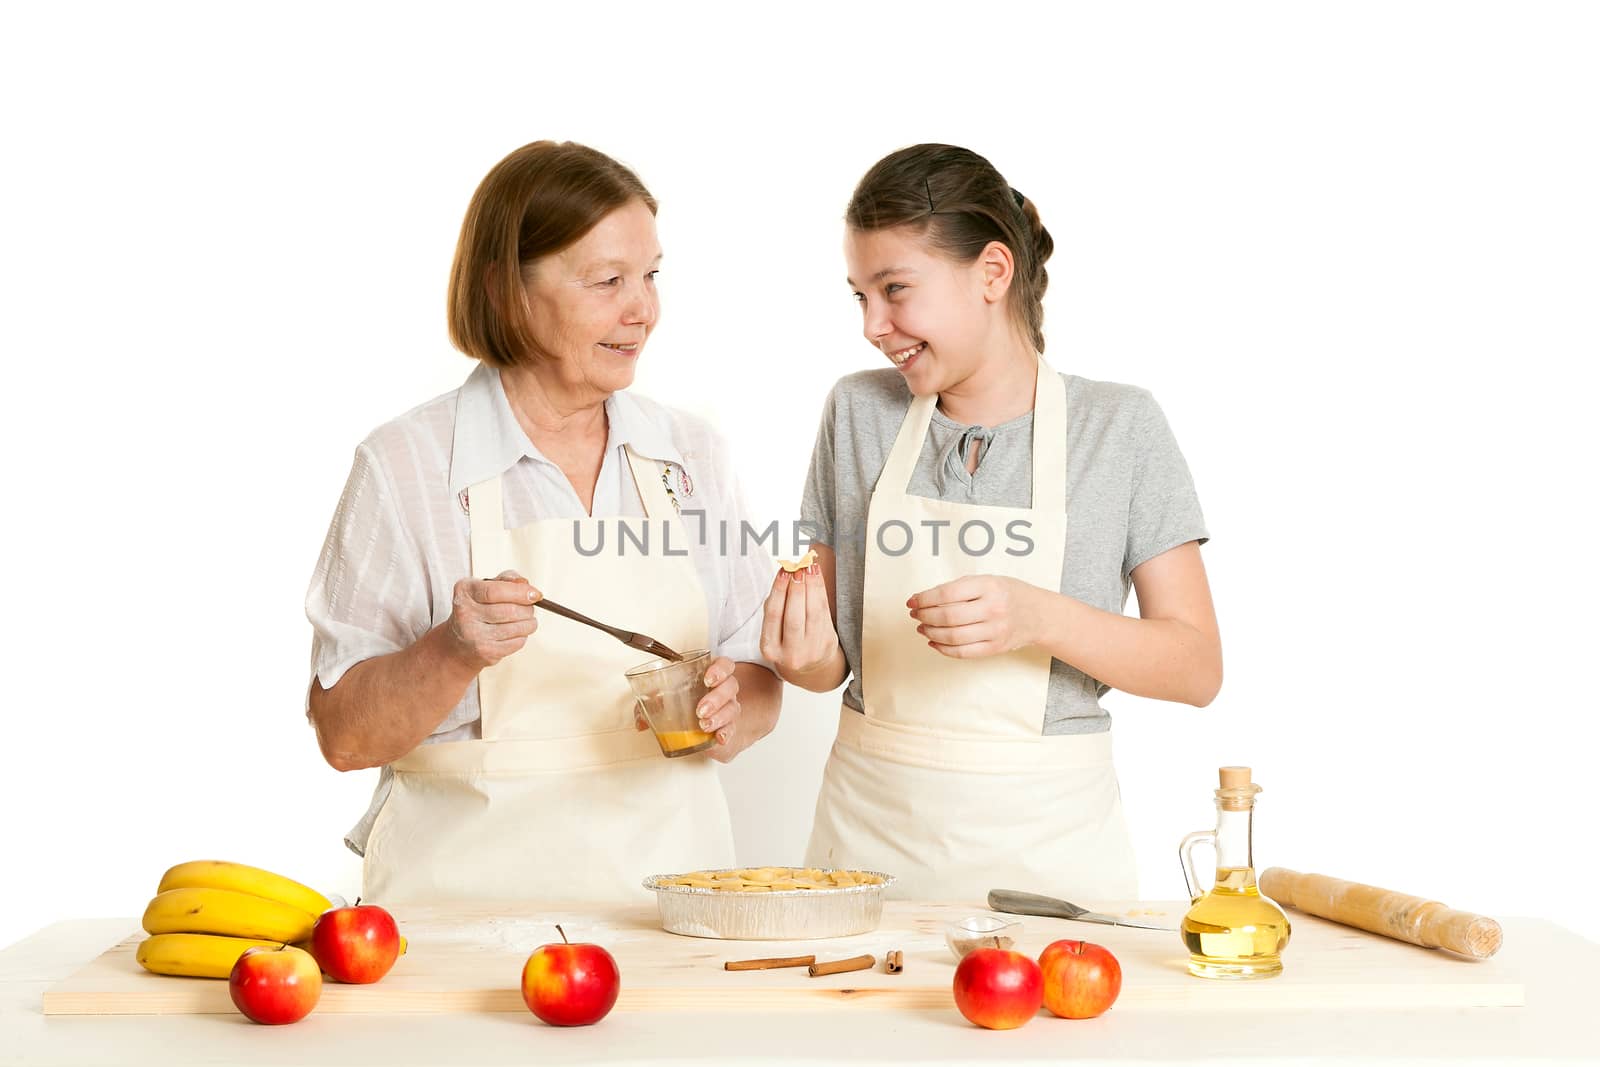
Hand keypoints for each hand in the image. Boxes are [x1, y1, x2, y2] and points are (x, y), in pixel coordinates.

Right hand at [443, 570, 540, 670]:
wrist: (459, 642)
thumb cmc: (478, 608)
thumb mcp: (486, 587)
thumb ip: (506, 580)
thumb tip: (525, 584)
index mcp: (465, 591)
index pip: (495, 590)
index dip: (520, 592)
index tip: (536, 594)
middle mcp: (465, 613)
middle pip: (510, 610)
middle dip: (528, 609)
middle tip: (530, 608)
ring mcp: (473, 635)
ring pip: (517, 627)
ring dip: (529, 623)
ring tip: (526, 620)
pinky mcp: (485, 652)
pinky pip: (517, 642)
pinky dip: (523, 636)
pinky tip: (516, 632)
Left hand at [632, 654, 740, 753]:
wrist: (698, 732)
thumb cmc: (682, 707)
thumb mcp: (663, 702)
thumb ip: (648, 706)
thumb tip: (640, 721)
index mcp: (709, 676)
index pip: (724, 665)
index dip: (720, 669)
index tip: (708, 679)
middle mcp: (722, 691)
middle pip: (730, 686)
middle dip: (716, 698)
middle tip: (700, 710)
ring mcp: (728, 709)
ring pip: (732, 708)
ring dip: (719, 716)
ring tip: (703, 725)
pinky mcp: (728, 728)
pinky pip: (732, 729)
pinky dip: (726, 733)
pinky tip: (719, 737)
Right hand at [758, 563, 838, 681]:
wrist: (811, 664)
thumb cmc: (788, 638)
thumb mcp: (775, 628)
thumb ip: (777, 603)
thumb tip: (786, 573)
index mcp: (770, 649)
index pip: (774, 616)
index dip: (779, 591)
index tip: (783, 571)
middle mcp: (790, 654)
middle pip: (793, 617)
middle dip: (796, 589)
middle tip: (797, 568)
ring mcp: (811, 651)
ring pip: (812, 614)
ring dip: (811, 587)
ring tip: (809, 568)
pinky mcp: (827, 645)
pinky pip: (825, 614)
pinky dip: (821, 593)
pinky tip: (817, 578)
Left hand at [907, 575, 1043, 658]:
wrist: (1038, 614)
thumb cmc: (1008, 594)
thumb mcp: (987, 581)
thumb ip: (958, 588)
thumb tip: (923, 599)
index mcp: (989, 586)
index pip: (948, 593)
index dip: (924, 599)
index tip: (912, 601)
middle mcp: (993, 609)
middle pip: (948, 616)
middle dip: (924, 616)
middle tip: (915, 614)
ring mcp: (995, 630)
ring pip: (953, 636)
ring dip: (931, 633)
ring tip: (922, 627)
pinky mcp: (995, 648)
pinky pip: (962, 652)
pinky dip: (943, 649)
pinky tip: (934, 641)